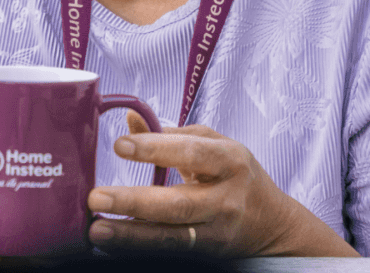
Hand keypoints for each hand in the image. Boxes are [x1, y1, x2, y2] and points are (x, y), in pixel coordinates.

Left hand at [86, 113, 357, 256]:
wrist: (273, 225)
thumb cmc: (234, 173)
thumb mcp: (212, 144)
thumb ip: (170, 132)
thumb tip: (129, 117)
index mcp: (229, 160)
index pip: (189, 153)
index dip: (154, 148)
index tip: (119, 146)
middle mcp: (225, 199)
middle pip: (178, 204)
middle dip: (134, 202)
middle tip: (95, 198)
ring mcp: (216, 231)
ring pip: (171, 236)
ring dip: (130, 236)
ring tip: (96, 231)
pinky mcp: (207, 252)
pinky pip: (169, 250)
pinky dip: (139, 246)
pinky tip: (111, 242)